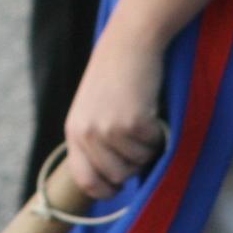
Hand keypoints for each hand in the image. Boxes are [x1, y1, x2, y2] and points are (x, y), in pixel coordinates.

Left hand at [62, 28, 168, 201]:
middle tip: (137, 138)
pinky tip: (151, 109)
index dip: (105, 190)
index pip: (84, 181)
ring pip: (138, 162)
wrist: (129, 42)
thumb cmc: (115, 75)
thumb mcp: (93, 109)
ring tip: (142, 117)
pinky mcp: (132, 122)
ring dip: (147, 146)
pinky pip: (153, 145)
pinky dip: (158, 132)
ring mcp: (109, 129)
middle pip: (117, 176)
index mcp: (74, 131)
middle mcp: (87, 133)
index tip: (119, 187)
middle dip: (133, 164)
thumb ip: (95, 140)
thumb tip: (114, 179)